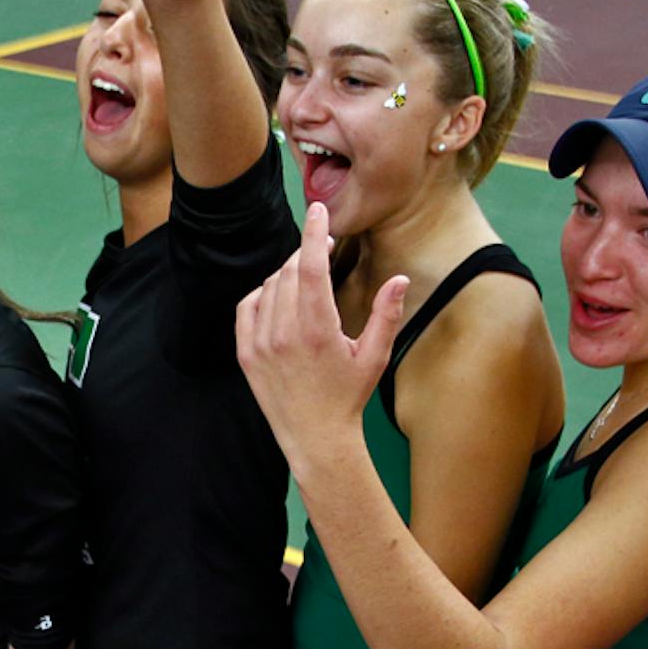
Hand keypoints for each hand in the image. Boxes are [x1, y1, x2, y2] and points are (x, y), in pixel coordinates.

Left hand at [235, 202, 408, 461]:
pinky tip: (279, 298)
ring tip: (306, 280)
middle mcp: (284, 333)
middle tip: (322, 251)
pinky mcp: (246, 353)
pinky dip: (262, 294)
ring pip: (269, 286)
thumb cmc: (348, 397)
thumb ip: (387, 314)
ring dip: (287, 274)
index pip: (311, 266)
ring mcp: (261, 343)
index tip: (319, 211)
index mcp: (317, 329)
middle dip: (306, 254)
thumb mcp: (375, 356)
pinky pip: (247, 306)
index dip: (315, 233)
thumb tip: (400, 278)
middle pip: (290, 271)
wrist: (315, 437)